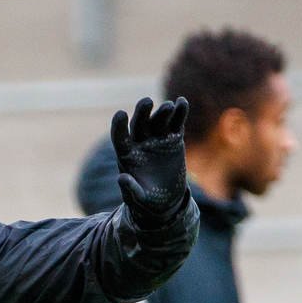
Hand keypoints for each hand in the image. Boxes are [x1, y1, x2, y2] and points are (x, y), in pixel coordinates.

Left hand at [109, 96, 189, 219]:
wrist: (166, 200)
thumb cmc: (147, 200)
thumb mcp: (138, 198)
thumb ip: (130, 189)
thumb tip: (121, 178)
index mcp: (127, 154)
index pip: (120, 137)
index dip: (119, 126)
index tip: (121, 114)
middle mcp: (140, 142)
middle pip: (139, 123)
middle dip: (142, 112)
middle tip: (147, 102)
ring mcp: (157, 138)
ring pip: (158, 120)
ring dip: (163, 112)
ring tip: (168, 106)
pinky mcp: (174, 138)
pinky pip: (176, 122)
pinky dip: (180, 113)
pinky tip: (183, 102)